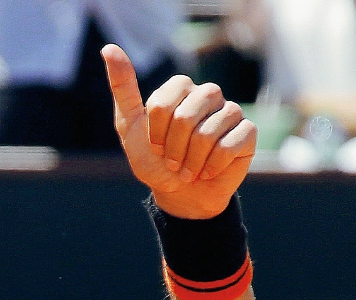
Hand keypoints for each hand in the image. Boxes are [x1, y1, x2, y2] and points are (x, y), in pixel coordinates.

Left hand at [102, 44, 255, 219]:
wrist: (180, 193)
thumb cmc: (154, 160)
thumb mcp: (129, 127)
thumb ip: (123, 88)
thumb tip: (108, 49)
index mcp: (180, 88)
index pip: (163, 104)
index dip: (155, 133)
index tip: (154, 146)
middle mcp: (207, 94)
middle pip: (186, 117)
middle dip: (173, 148)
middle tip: (172, 162)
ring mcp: (230, 111)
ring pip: (208, 132)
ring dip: (192, 160)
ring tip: (189, 169)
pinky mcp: (247, 132)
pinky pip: (230, 145)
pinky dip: (213, 165)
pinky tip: (208, 171)